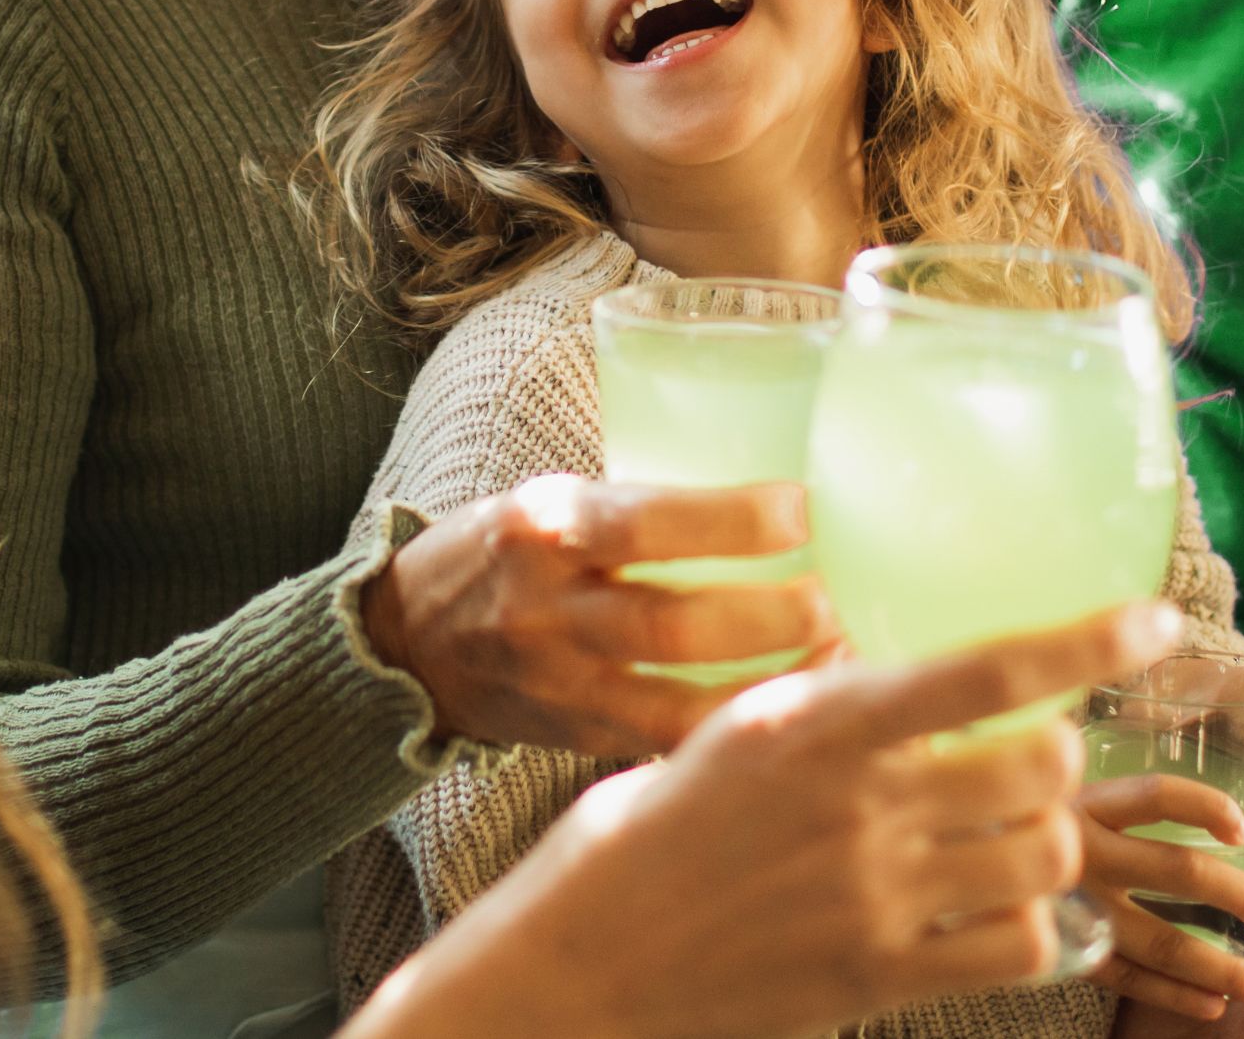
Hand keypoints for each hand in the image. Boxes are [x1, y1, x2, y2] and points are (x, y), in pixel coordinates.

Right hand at [349, 599, 1187, 1038]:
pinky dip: (1034, 926)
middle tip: (1019, 762)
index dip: (1086, 643)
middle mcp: (858, 804)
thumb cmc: (634, 840)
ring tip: (1002, 838)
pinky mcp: (880, 976)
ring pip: (1045, 855)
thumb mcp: (722, 739)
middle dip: (1054, 759)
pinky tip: (1000, 912)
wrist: (579, 970)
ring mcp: (876, 897)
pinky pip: (1021, 946)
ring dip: (1046, 841)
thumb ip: (818, 713)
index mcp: (815, 722)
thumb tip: (891, 679)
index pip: (985, 670)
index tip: (1156, 619)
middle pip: (1042, 765)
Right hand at [363, 474, 835, 758]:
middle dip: (768, 617)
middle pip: (673, 623)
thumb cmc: (502, 553)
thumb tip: (774, 500)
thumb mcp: (551, 501)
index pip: (649, 522)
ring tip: (838, 659)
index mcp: (543, 527)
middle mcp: (547, 609)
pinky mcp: (574, 740)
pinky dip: (732, 730)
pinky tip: (788, 711)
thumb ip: (637, 509)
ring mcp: (560, 686)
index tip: (803, 509)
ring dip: (767, 684)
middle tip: (833, 598)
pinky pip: (665, 744)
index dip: (733, 520)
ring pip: (676, 700)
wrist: (405, 645)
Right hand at [1077, 772, 1243, 1023]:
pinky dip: (1173, 993)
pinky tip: (1210, 1004)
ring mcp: (1069, 897)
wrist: (996, 860)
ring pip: (1158, 935)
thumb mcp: (1128, 805)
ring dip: (1217, 964)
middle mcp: (1077, 841)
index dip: (1209, 809)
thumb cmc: (1091, 828)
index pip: (1158, 793)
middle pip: (1174, 868)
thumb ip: (1239, 823)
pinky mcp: (1063, 945)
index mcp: (1096, 794)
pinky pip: (1126, 976)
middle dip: (1236, 896)